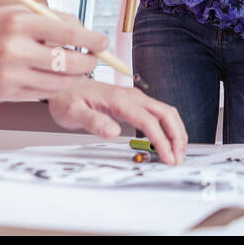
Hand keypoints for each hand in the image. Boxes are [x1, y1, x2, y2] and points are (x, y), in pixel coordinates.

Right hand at [0, 5, 105, 100]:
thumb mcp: (21, 13)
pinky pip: (42, 94)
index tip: (102, 42)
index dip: (92, 40)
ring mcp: (8, 75)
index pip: (68, 34)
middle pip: (67, 62)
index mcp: (19, 23)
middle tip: (93, 59)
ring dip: (74, 77)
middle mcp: (14, 50)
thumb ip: (54, 22)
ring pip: (58, 83)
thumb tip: (87, 35)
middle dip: (88, 62)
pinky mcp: (4, 93)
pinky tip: (56, 78)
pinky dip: (55, 87)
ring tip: (77, 69)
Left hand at [46, 79, 188, 164]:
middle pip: (166, 113)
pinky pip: (159, 114)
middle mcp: (132, 96)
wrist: (65, 85)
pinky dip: (168, 128)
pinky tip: (167, 141)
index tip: (167, 157)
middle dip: (177, 137)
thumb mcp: (73, 112)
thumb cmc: (67, 98)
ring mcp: (135, 98)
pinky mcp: (135, 103)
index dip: (161, 140)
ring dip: (176, 132)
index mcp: (119, 99)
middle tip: (178, 158)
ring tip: (177, 153)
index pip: (149, 120)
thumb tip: (113, 132)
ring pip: (166, 112)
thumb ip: (94, 122)